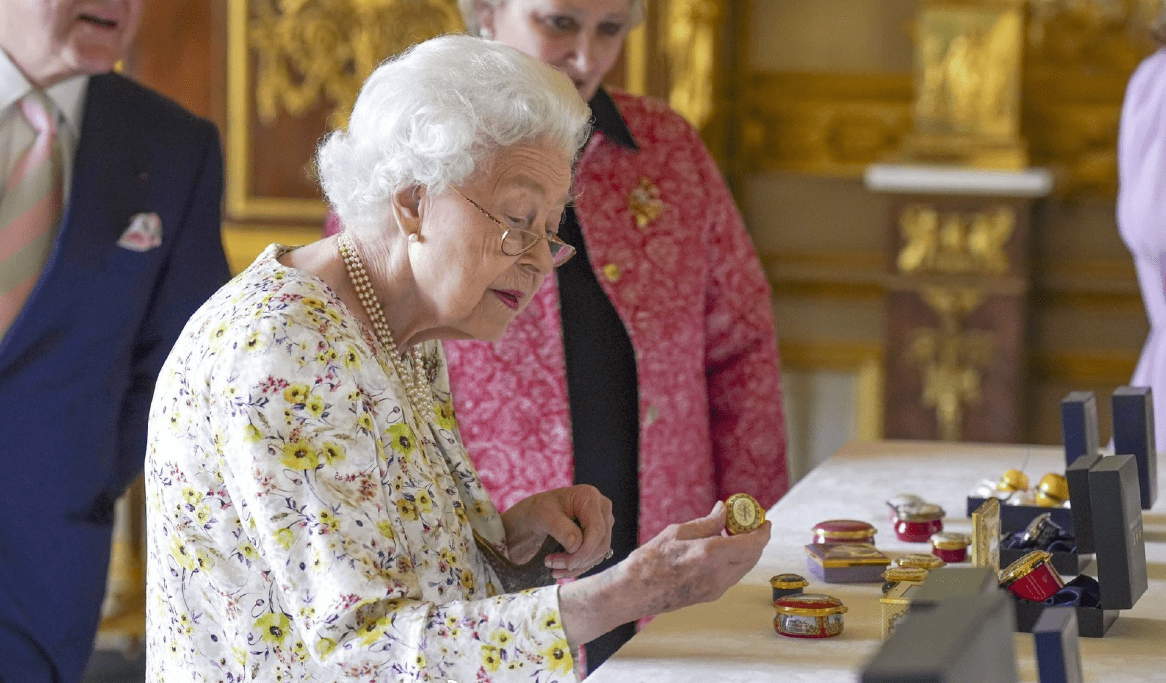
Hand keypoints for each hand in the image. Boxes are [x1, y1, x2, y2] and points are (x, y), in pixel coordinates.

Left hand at [501, 485, 613, 579]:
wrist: (536, 514)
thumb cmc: (539, 509)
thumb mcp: (543, 515)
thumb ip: (560, 528)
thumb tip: (576, 546)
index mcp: (589, 496)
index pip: (597, 529)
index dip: (585, 550)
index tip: (567, 563)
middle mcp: (602, 508)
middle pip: (601, 543)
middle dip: (578, 559)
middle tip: (551, 564)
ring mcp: (604, 522)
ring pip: (599, 553)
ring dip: (577, 565)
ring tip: (552, 565)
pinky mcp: (600, 536)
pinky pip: (595, 557)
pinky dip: (578, 567)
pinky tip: (560, 569)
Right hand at [556, 500, 769, 648]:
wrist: (635, 591)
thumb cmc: (651, 559)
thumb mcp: (678, 532)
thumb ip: (707, 522)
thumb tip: (724, 510)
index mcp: (711, 554)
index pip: (751, 543)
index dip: (762, 531)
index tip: (765, 520)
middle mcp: (719, 574)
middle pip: (752, 557)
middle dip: (757, 539)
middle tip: (751, 524)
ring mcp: (716, 588)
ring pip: (744, 568)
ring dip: (746, 551)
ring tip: (735, 533)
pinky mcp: (710, 596)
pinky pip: (732, 576)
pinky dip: (735, 561)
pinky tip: (723, 549)